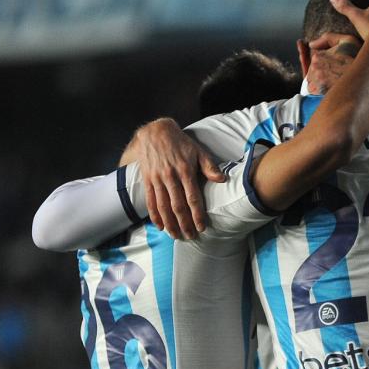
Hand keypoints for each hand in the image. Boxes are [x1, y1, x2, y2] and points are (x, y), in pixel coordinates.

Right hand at [125, 118, 223, 238]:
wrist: (155, 131)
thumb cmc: (180, 142)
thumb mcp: (198, 151)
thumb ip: (209, 166)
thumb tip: (222, 180)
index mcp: (185, 170)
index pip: (192, 198)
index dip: (197, 214)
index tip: (202, 227)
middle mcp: (170, 176)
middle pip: (178, 206)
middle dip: (184, 224)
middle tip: (190, 237)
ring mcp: (157, 179)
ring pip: (163, 206)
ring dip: (170, 223)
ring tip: (176, 235)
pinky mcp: (147, 179)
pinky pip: (150, 201)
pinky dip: (154, 215)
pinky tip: (160, 226)